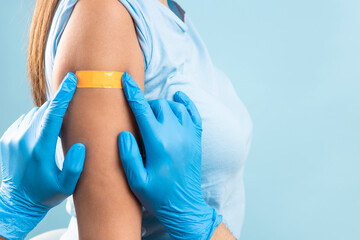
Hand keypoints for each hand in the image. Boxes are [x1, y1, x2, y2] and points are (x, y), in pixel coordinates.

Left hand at [0, 73, 84, 239]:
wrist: (15, 202)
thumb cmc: (44, 194)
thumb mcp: (65, 188)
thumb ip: (74, 167)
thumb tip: (79, 145)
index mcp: (40, 149)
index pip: (53, 114)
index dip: (64, 95)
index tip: (72, 79)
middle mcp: (24, 139)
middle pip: (45, 111)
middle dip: (60, 108)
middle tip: (72, 115)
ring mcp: (13, 137)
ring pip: (35, 114)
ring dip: (48, 117)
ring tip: (55, 132)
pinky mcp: (7, 137)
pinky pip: (26, 120)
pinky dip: (37, 123)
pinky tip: (42, 138)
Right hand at [118, 72, 222, 239]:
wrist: (184, 205)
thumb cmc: (157, 195)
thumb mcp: (136, 180)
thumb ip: (128, 154)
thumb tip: (125, 132)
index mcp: (158, 142)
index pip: (142, 109)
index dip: (132, 92)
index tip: (125, 78)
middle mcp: (175, 133)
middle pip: (158, 105)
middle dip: (146, 105)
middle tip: (138, 117)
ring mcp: (188, 134)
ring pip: (174, 106)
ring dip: (162, 105)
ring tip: (153, 115)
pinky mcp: (196, 138)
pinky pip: (193, 112)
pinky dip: (185, 102)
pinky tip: (178, 98)